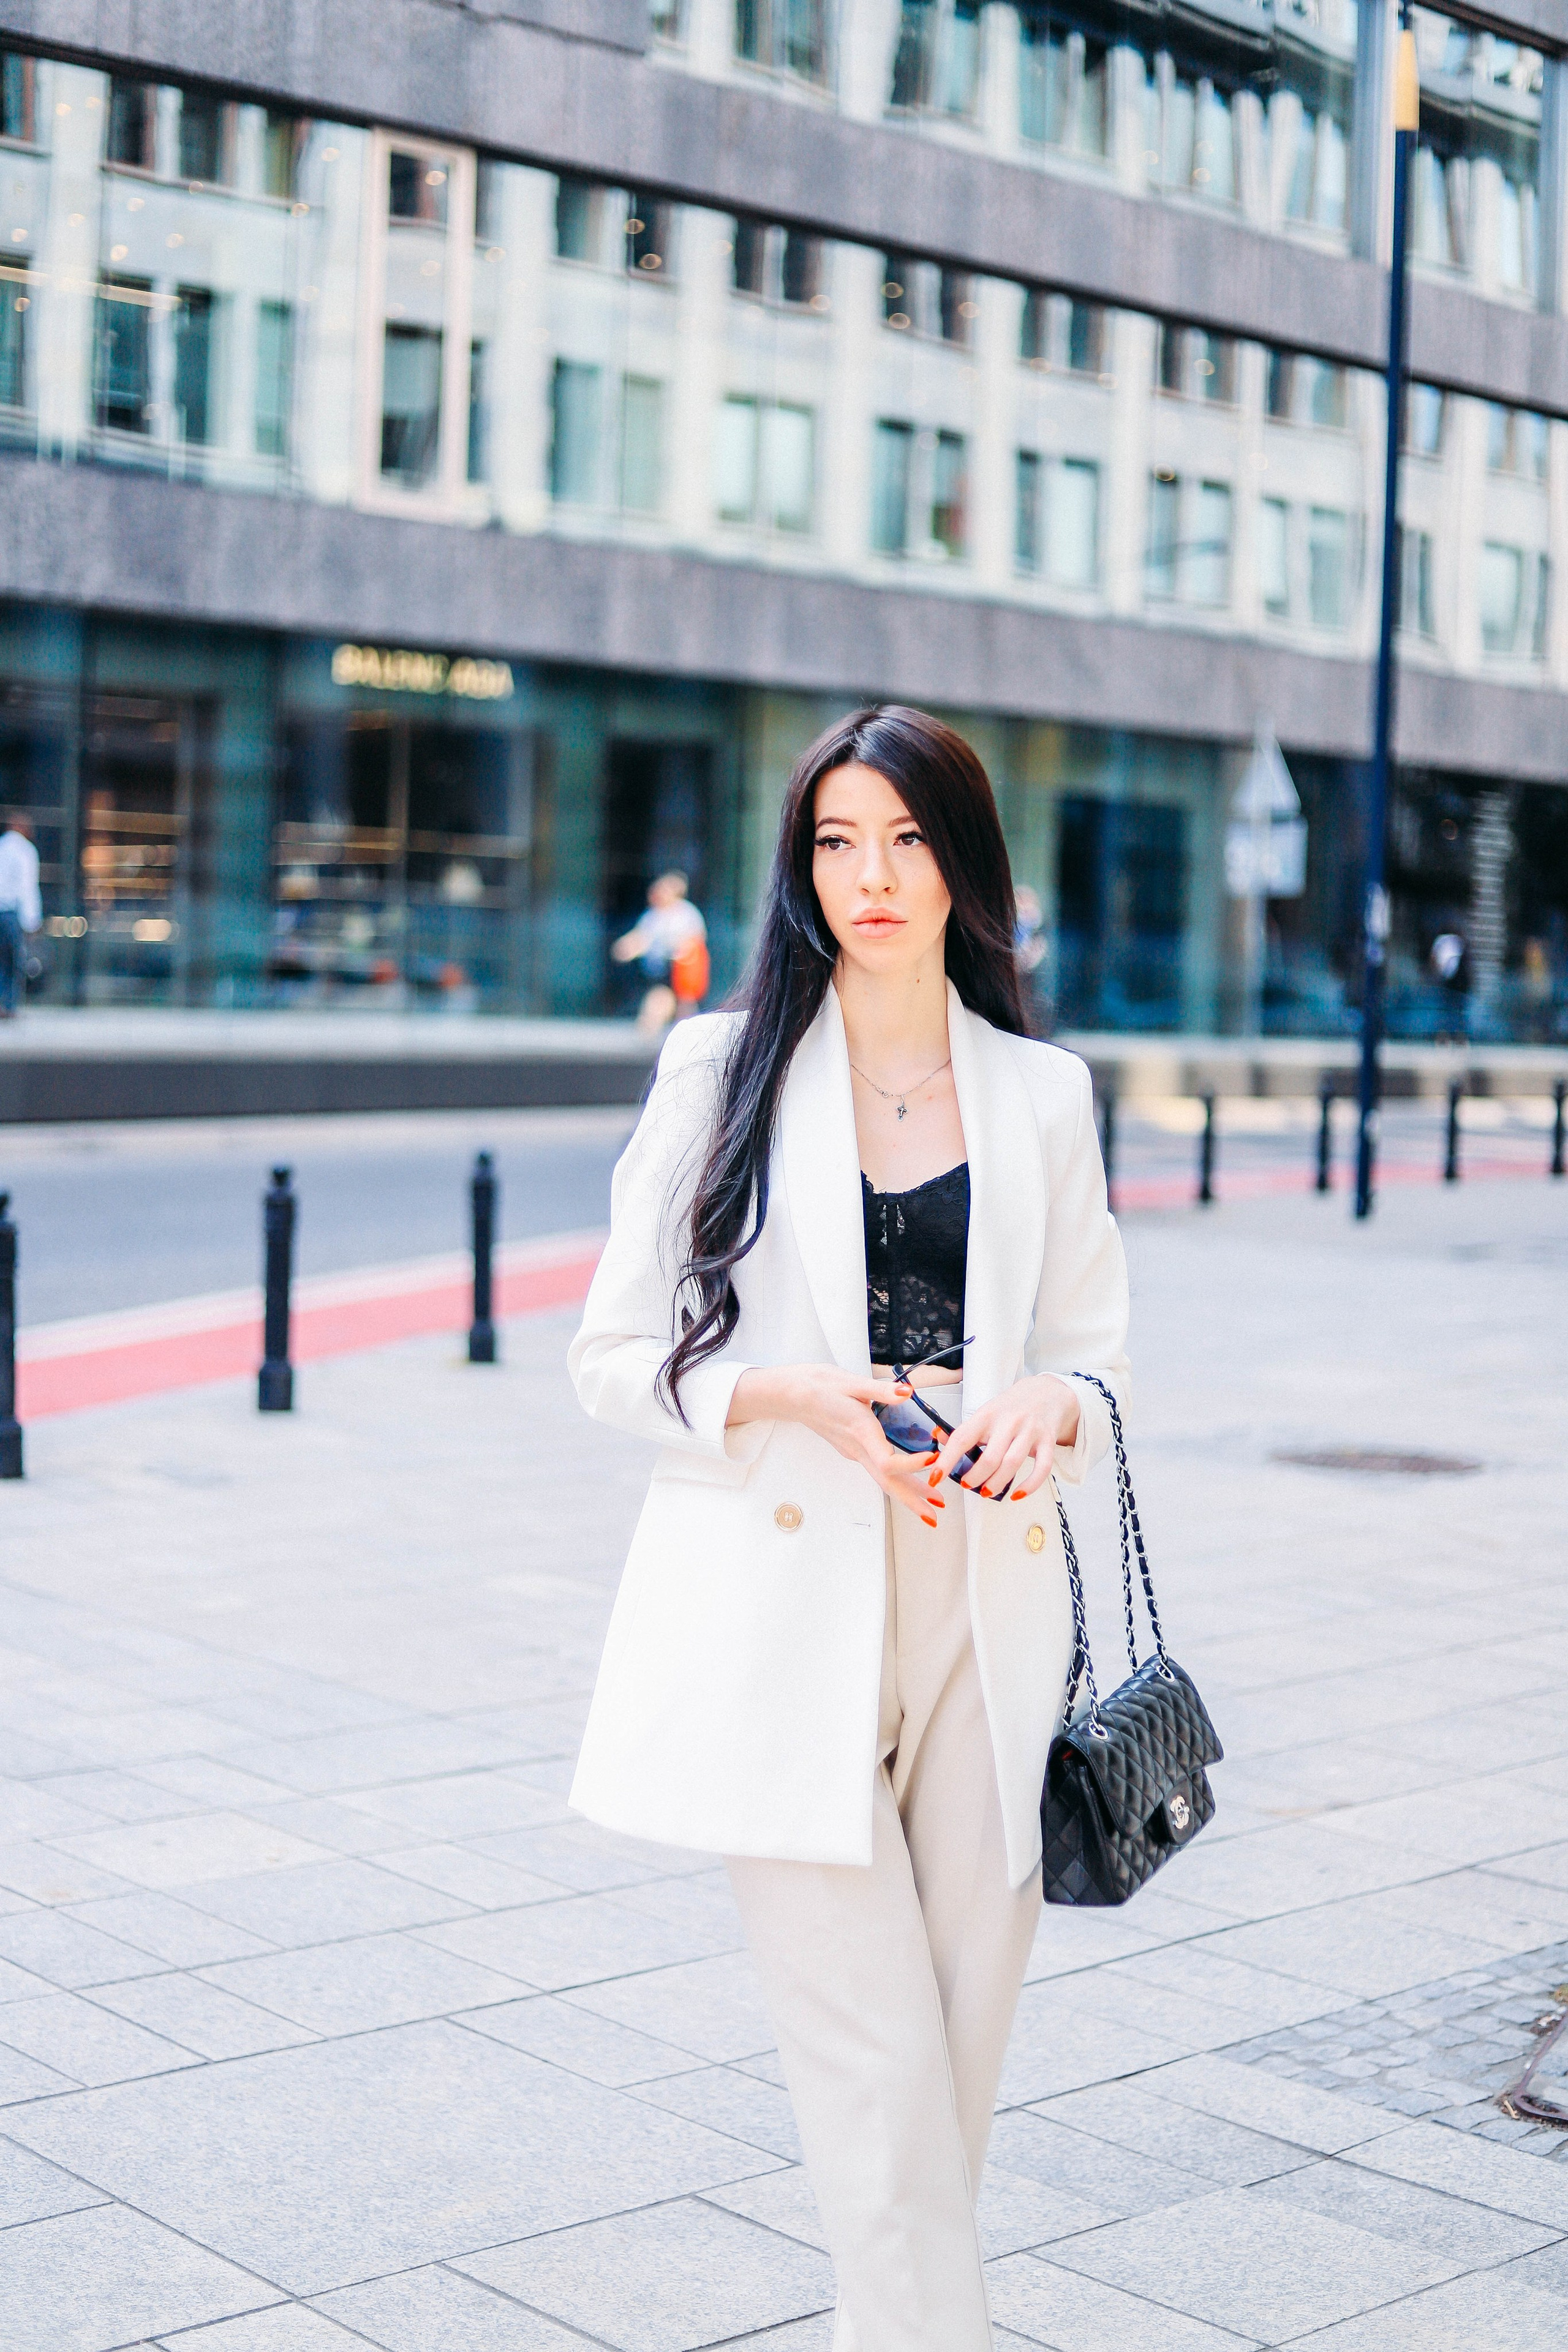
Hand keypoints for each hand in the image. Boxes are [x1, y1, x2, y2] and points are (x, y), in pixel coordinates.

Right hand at [728, 1363, 949, 1523]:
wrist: (793, 1395)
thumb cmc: (818, 1387)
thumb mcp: (851, 1382)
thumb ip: (882, 1389)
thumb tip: (906, 1392)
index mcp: (860, 1432)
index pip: (887, 1461)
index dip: (910, 1465)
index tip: (932, 1459)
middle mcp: (857, 1448)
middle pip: (887, 1483)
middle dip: (912, 1501)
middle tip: (934, 1515)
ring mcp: (854, 1452)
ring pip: (884, 1479)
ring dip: (908, 1494)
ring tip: (931, 1502)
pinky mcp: (853, 1449)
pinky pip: (878, 1470)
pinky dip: (898, 1479)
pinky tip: (910, 1480)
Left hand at [929, 1374, 1079, 1502]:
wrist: (1046, 1392)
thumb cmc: (1011, 1406)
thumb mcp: (985, 1413)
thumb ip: (964, 1430)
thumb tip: (938, 1438)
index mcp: (987, 1415)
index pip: (962, 1438)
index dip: (946, 1460)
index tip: (935, 1477)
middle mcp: (1008, 1422)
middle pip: (989, 1458)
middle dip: (975, 1478)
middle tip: (968, 1484)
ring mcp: (1030, 1431)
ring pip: (1012, 1464)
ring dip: (996, 1483)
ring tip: (986, 1491)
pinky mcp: (1048, 1441)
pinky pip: (1041, 1468)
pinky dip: (1029, 1486)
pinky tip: (1017, 1494)